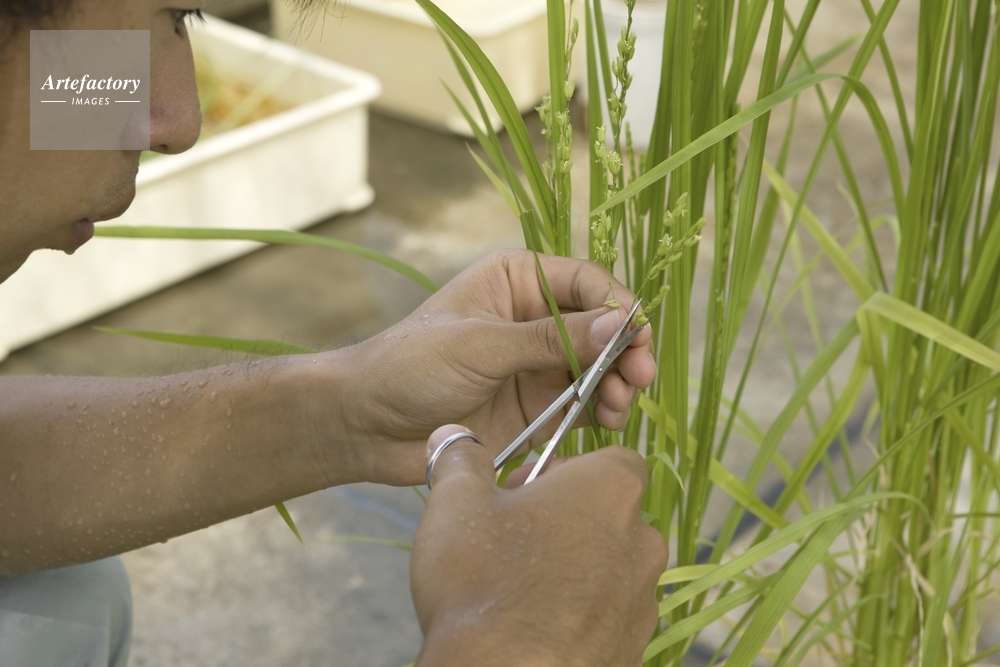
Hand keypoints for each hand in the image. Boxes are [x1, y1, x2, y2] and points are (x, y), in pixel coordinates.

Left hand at [340, 249, 655, 485]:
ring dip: (619, 383)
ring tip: (619, 404)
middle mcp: (535, 319)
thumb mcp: (481, 345)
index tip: (637, 335)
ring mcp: (538, 365)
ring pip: (600, 368)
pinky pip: (584, 406)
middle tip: (638, 377)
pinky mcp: (538, 408)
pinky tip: (608, 420)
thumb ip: (549, 339)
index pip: (586, 282)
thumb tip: (618, 325)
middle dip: (626, 350)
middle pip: (602, 327)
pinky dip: (603, 412)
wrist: (367, 425)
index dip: (618, 305)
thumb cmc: (411, 365)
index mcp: (518, 281)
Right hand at [411, 425, 666, 666]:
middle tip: (512, 540)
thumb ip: (461, 458)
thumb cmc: (482, 583)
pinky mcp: (634, 646)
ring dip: (574, 568)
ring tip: (519, 589)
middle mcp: (641, 540)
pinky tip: (535, 626)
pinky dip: (579, 615)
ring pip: (609, 566)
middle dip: (566, 519)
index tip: (521, 491)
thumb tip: (453, 434)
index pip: (613, 458)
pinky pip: (608, 615)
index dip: (565, 469)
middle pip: (609, 513)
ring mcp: (642, 599)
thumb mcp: (456, 503)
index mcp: (610, 489)